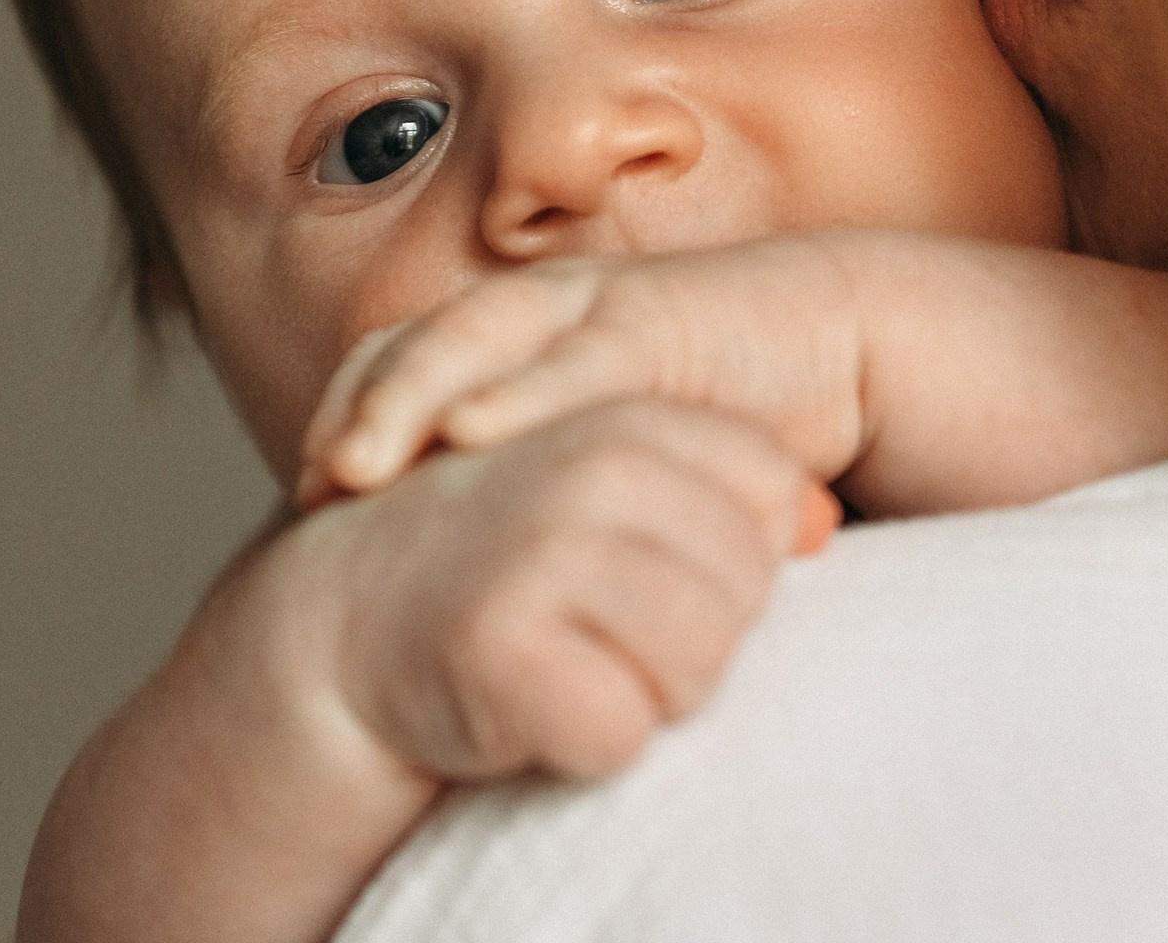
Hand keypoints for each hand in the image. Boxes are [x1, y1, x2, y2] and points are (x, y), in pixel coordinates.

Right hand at [267, 397, 820, 781]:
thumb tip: (824, 524)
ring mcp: (540, 552)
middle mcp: (591, 472)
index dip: (736, 562)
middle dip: (697, 638)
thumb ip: (723, 499)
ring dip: (647, 695)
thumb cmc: (506, 561)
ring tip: (574, 665)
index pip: (773, 499)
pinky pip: (620, 734)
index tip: (657, 571)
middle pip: (749, 592)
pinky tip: (530, 707)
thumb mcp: (613, 500)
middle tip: (604, 633)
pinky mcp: (496, 645)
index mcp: (629, 423)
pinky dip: (587, 745)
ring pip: (700, 667)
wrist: (342, 621)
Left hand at [299, 237, 871, 510]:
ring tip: (358, 459)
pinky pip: (579, 355)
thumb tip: (450, 579)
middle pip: (413, 344)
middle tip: (307, 486)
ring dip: (410, 394)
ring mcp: (596, 305)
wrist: (838, 349)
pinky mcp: (661, 314)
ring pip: (473, 335)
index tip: (299, 508)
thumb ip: (534, 492)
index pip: (395, 369)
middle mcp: (538, 311)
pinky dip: (522, 392)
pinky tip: (473, 431)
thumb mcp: (602, 456)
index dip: (343, 424)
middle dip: (355, 409)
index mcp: (512, 340)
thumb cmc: (715, 415)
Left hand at [300, 231, 1167, 524]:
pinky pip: (664, 334)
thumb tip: (655, 698)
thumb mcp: (854, 599)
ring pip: (572, 318)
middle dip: (412, 390)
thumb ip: (756, 605)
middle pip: (537, 340)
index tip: (350, 516)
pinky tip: (472, 424)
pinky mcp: (825, 304)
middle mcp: (746, 337)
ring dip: (448, 373)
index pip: (561, 400)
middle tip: (315, 480)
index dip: (448, 435)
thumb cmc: (1051, 533)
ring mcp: (783, 309)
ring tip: (356, 453)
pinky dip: (554, 374)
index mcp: (740, 398)